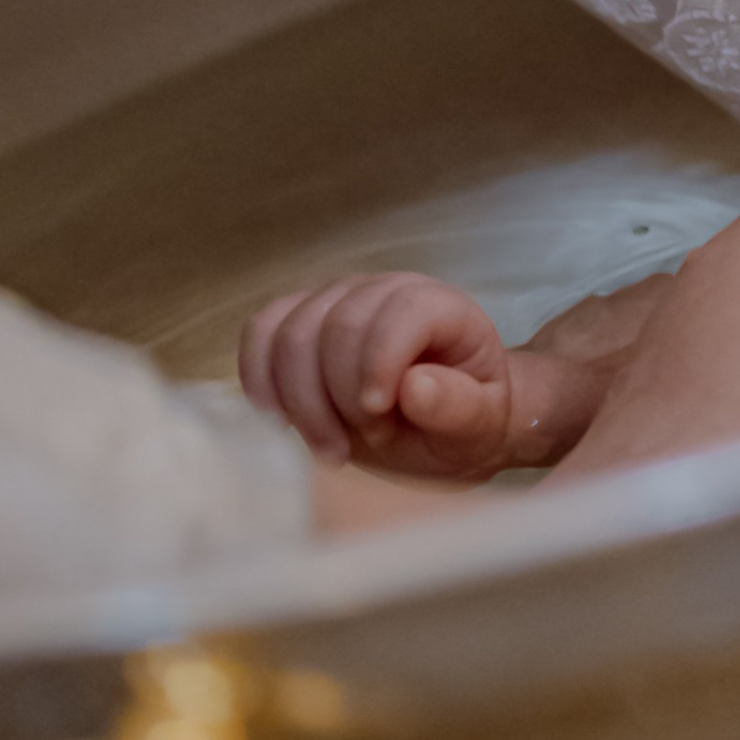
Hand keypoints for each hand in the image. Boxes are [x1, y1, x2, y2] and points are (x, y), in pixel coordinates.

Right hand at [240, 272, 514, 483]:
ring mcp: (336, 301)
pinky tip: (282, 423)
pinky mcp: (299, 322)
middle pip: (336, 323)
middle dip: (340, 395)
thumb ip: (457, 407)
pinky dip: (260, 380)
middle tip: (369, 441)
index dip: (380, 361)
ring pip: (290, 331)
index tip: (377, 417)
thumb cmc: (465, 421)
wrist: (444, 425)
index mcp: (440, 306)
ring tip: (331, 449)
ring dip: (299, 401)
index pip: (402, 310)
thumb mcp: (479, 425)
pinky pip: (260, 334)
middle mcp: (383, 291)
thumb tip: (415, 388)